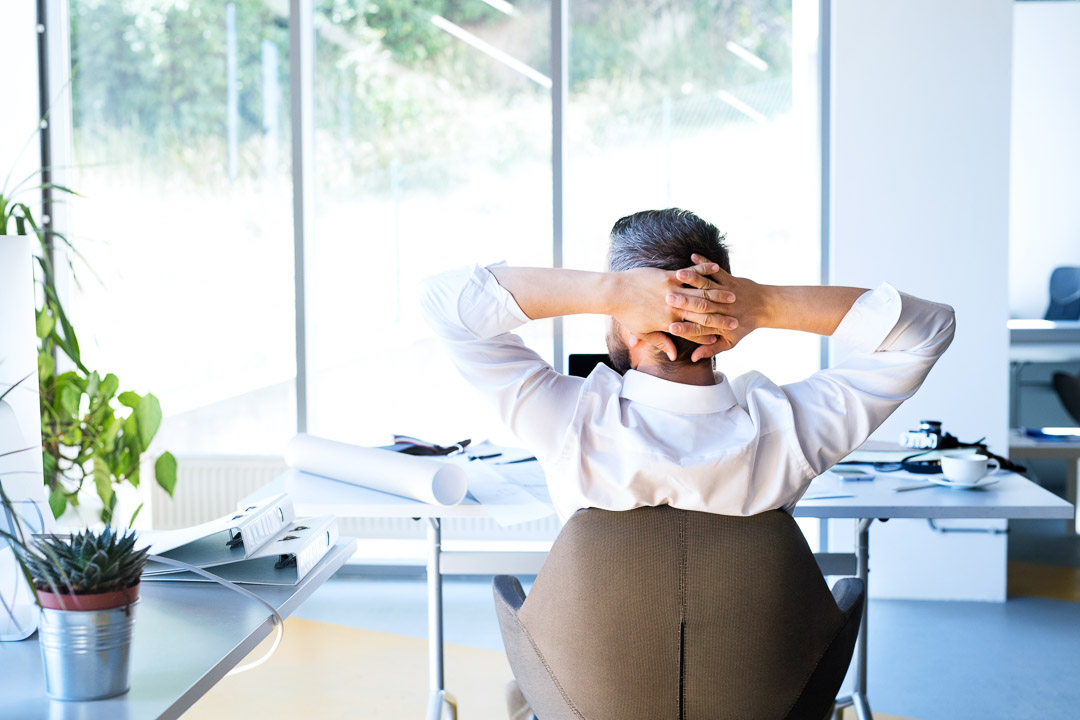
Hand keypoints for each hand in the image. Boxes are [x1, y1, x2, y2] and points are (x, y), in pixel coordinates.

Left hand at [609, 264, 737, 360]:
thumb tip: (673, 354)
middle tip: (736, 319)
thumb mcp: (643, 331)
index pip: (695, 331)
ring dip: (718, 294)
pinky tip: (716, 268)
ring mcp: (672, 290)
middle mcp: (674, 307)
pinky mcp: (668, 276)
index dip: (711, 334)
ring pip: (700, 293)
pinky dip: (704, 270)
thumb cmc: (627, 313)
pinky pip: (690, 273)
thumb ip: (661, 341)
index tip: (724, 336)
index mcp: (669, 322)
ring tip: (733, 296)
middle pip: (703, 313)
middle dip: (721, 317)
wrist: (615, 292)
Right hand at [665, 254, 770, 360]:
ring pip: (707, 286)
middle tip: (667, 299)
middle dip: (684, 302)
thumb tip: (694, 358)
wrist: (766, 307)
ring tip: (678, 275)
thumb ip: (711, 350)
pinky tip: (693, 256)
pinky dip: (705, 263)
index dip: (686, 329)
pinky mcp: (730, 280)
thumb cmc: (744, 325)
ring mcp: (726, 292)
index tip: (671, 328)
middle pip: (701, 306)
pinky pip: (716, 271)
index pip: (700, 329)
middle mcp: (723, 309)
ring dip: (692, 279)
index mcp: (721, 325)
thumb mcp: (730, 342)